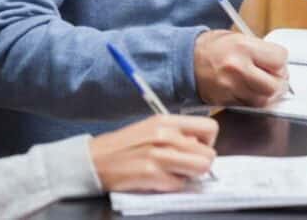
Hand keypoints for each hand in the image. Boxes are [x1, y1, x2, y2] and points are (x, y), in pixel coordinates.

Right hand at [89, 114, 217, 191]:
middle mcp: (164, 135)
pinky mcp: (152, 174)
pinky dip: (172, 185)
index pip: (209, 127)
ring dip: (190, 175)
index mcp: (165, 120)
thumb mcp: (150, 128)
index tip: (196, 149)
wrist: (96, 159)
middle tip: (182, 165)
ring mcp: (159, 155)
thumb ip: (176, 133)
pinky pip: (180, 184)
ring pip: (201, 169)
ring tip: (173, 172)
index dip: (207, 142)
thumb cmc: (124, 145)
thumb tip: (199, 145)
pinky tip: (158, 179)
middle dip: (199, 163)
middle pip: (209, 154)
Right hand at [194, 30, 288, 106]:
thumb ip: (260, 50)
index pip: (279, 59)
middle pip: (275, 85)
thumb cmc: (210, 47)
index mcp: (242, 47)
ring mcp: (231, 87)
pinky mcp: (226, 101)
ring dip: (267, 94)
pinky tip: (249, 90)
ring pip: (264, 100)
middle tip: (274, 77)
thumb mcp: (236, 37)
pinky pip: (250, 106)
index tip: (275, 62)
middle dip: (279, 82)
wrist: (184, 60)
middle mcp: (237, 68)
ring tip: (262, 84)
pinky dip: (254, 100)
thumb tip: (280, 64)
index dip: (280, 61)